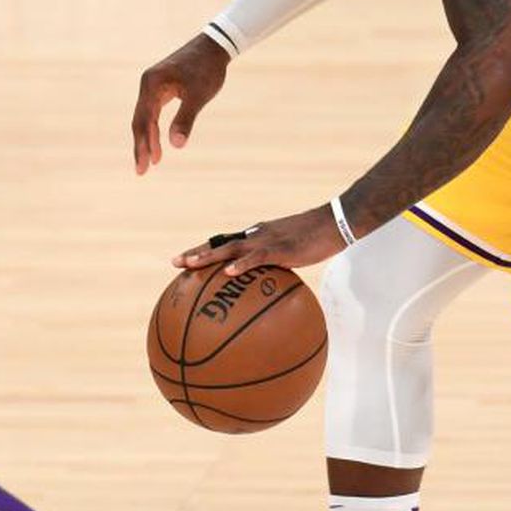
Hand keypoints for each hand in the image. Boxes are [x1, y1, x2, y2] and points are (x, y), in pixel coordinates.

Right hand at [132, 34, 230, 174]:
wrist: (214, 46)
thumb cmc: (207, 69)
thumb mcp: (198, 96)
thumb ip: (185, 119)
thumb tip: (176, 145)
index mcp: (152, 85)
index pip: (144, 120)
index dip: (144, 144)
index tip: (145, 165)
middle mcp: (147, 85)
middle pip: (139, 121)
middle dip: (141, 146)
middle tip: (142, 171)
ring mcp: (152, 86)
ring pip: (145, 118)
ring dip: (148, 139)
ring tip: (152, 162)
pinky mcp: (160, 87)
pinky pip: (152, 112)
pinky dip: (154, 128)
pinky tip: (158, 142)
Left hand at [175, 206, 344, 275]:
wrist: (335, 222)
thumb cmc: (315, 239)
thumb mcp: (293, 253)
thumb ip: (278, 266)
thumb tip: (269, 287)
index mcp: (257, 236)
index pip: (224, 242)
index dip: (204, 250)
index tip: (184, 259)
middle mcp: (256, 236)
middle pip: (220, 243)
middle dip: (196, 253)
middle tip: (175, 263)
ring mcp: (267, 240)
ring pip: (230, 248)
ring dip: (208, 257)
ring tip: (190, 265)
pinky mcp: (281, 248)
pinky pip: (257, 257)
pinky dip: (242, 264)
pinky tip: (228, 273)